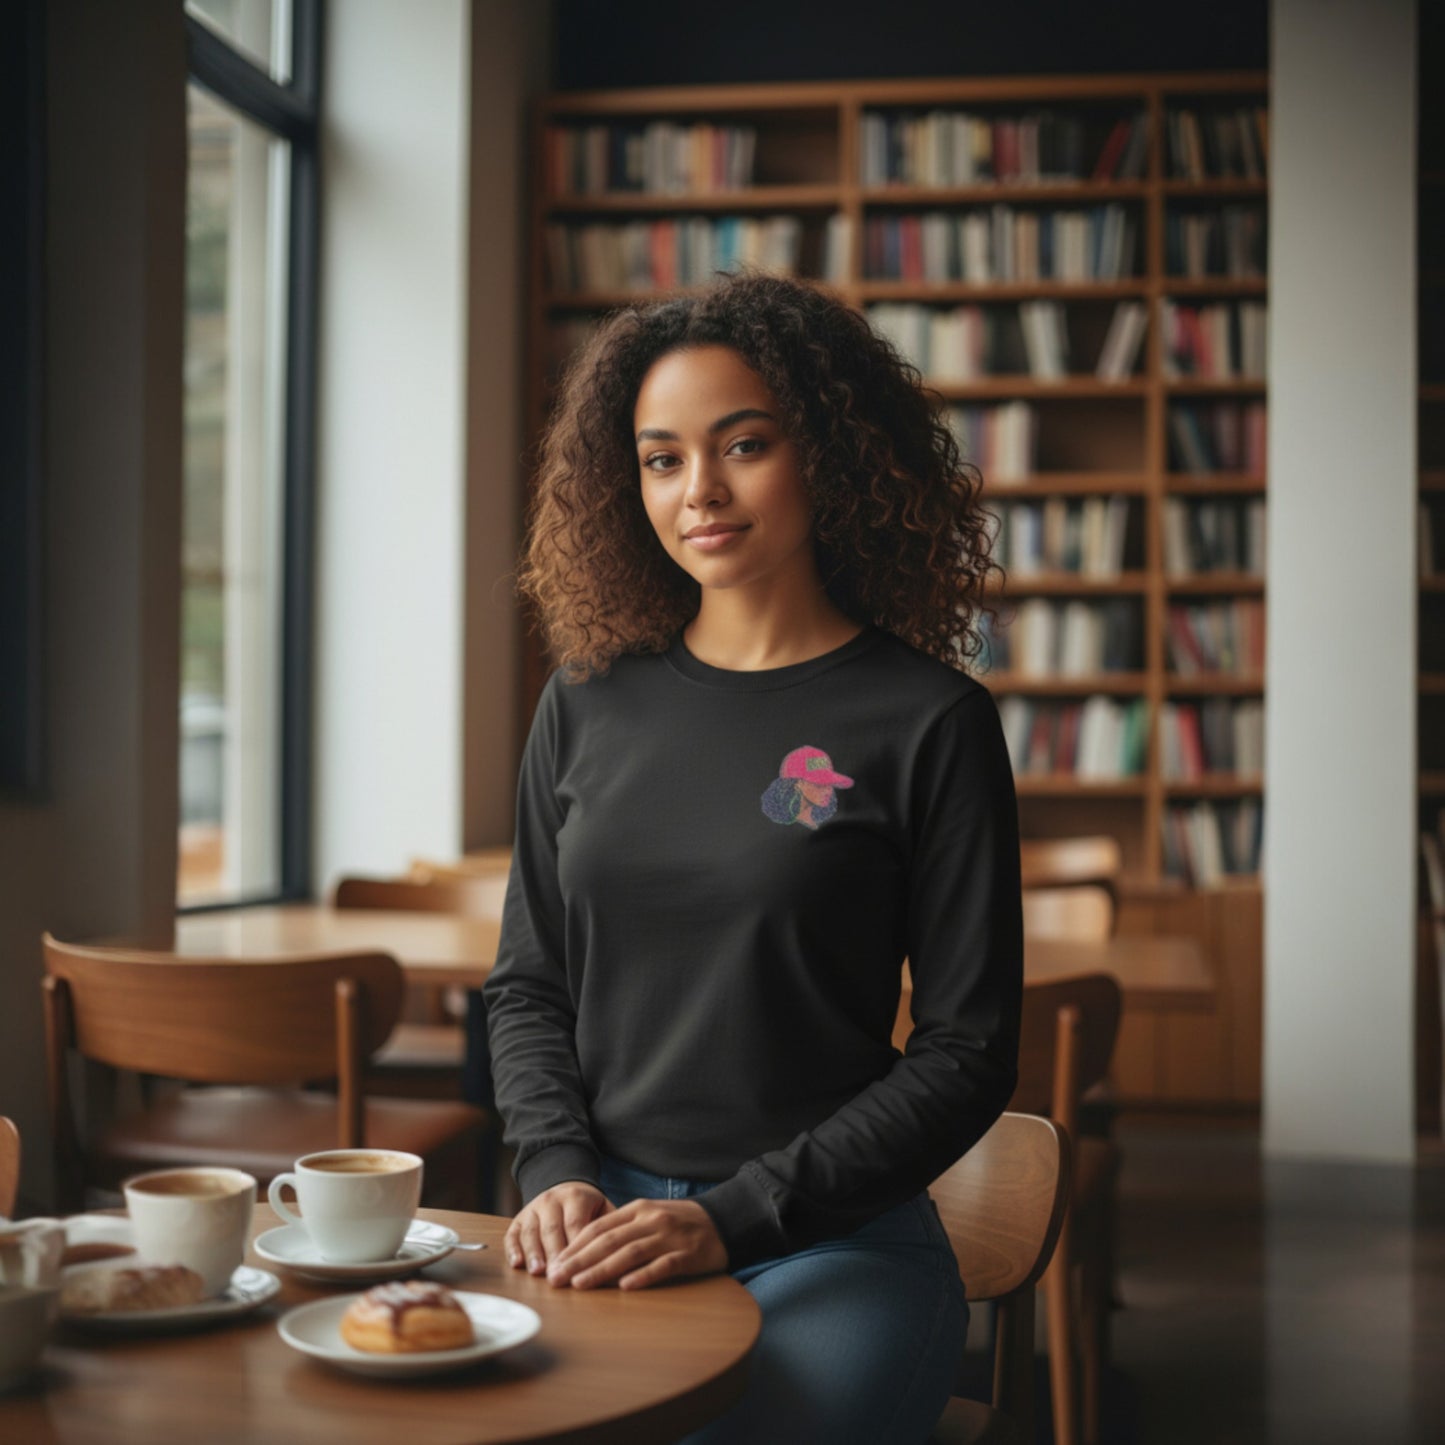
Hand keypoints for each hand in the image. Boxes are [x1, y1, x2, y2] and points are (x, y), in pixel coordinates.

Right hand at [504, 1181, 613, 1276]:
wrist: (566, 1189)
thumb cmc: (590, 1209)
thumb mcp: (604, 1210)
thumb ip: (611, 1230)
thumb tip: (623, 1258)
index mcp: (576, 1196)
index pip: (576, 1223)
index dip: (577, 1248)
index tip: (580, 1269)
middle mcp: (552, 1199)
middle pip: (552, 1229)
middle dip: (554, 1255)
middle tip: (557, 1277)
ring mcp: (533, 1208)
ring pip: (531, 1231)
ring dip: (534, 1253)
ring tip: (537, 1272)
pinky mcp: (518, 1218)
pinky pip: (512, 1233)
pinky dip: (513, 1249)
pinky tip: (517, 1264)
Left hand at [545, 1198, 726, 1291]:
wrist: (723, 1220)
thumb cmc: (679, 1223)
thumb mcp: (649, 1217)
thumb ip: (622, 1231)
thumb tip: (585, 1253)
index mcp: (638, 1209)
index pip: (599, 1227)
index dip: (575, 1246)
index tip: (554, 1264)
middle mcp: (651, 1220)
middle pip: (609, 1241)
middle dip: (579, 1261)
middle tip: (556, 1279)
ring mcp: (670, 1237)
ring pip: (630, 1253)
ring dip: (602, 1270)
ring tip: (580, 1285)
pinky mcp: (688, 1255)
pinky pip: (663, 1266)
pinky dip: (643, 1276)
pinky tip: (625, 1288)